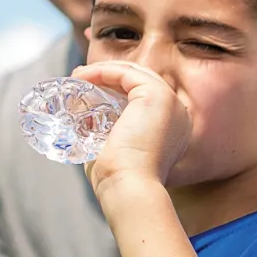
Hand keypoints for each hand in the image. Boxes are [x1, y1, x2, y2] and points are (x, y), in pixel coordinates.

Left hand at [73, 60, 191, 211]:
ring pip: (134, 73)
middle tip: (80, 77)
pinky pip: (125, 73)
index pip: (146, 96)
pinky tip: (83, 77)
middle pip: (141, 81)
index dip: (117, 88)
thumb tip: (86, 120)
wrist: (130, 186)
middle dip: (109, 76)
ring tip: (78, 76)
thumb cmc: (121, 178)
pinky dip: (102, 71)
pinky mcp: (156, 95)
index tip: (88, 89)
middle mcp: (178, 114)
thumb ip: (111, 133)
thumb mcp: (118, 150)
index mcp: (175, 128)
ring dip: (103, 71)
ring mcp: (171, 102)